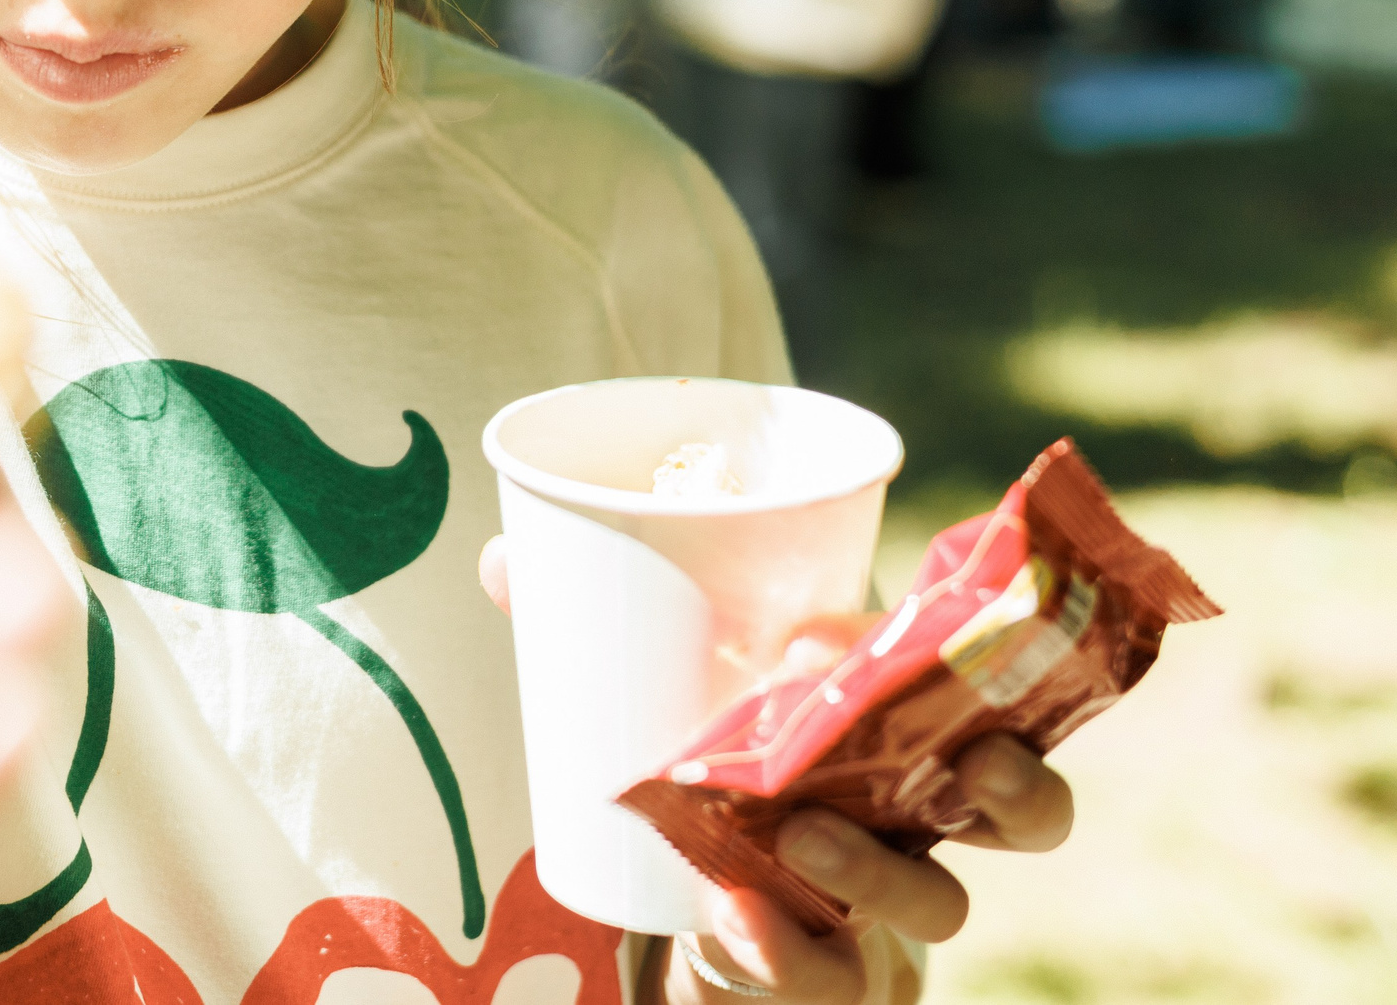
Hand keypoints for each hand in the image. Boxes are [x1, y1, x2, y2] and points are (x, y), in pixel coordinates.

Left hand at [475, 546, 1075, 1002]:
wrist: (696, 892)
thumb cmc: (708, 748)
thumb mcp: (664, 674)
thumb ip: (585, 610)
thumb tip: (496, 555)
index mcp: (900, 711)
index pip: (979, 679)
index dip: (959, 659)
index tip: (843, 637)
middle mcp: (919, 806)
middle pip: (1021, 803)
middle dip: (1017, 786)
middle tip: (970, 760)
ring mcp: (888, 897)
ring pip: (941, 902)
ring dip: (879, 868)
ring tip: (796, 837)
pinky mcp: (835, 971)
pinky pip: (837, 978)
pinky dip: (787, 953)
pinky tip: (737, 923)